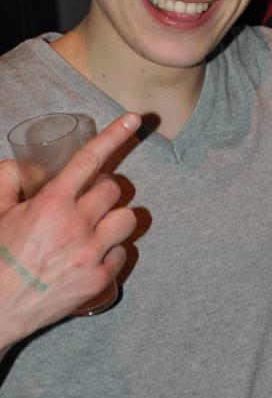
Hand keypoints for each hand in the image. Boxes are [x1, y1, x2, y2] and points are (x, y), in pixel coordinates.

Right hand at [0, 113, 140, 351]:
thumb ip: (8, 181)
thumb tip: (23, 164)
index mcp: (51, 204)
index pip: (89, 160)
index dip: (114, 135)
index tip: (134, 119)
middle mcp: (77, 225)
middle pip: (114, 189)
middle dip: (102, 191)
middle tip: (85, 204)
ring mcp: (91, 253)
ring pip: (128, 218)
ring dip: (114, 219)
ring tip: (94, 229)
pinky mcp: (99, 279)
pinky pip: (123, 253)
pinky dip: (111, 252)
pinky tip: (91, 257)